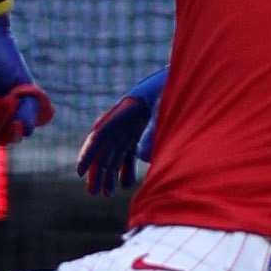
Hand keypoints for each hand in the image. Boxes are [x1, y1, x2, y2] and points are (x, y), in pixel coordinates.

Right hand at [79, 64, 170, 195]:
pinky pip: (129, 149)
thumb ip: (155, 129)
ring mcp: (134, 122)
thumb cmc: (177, 87)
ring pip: (116, 150)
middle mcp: (126, 117)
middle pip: (105, 146)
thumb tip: (141, 156)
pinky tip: (126, 184)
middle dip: (98, 170)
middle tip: (93, 192)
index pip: (102, 133)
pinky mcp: (143, 127)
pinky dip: (126, 166)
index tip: (79, 172)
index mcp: (127, 108)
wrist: (191, 76)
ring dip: (110, 171)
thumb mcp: (167, 105)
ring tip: (107, 194)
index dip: (89, 153)